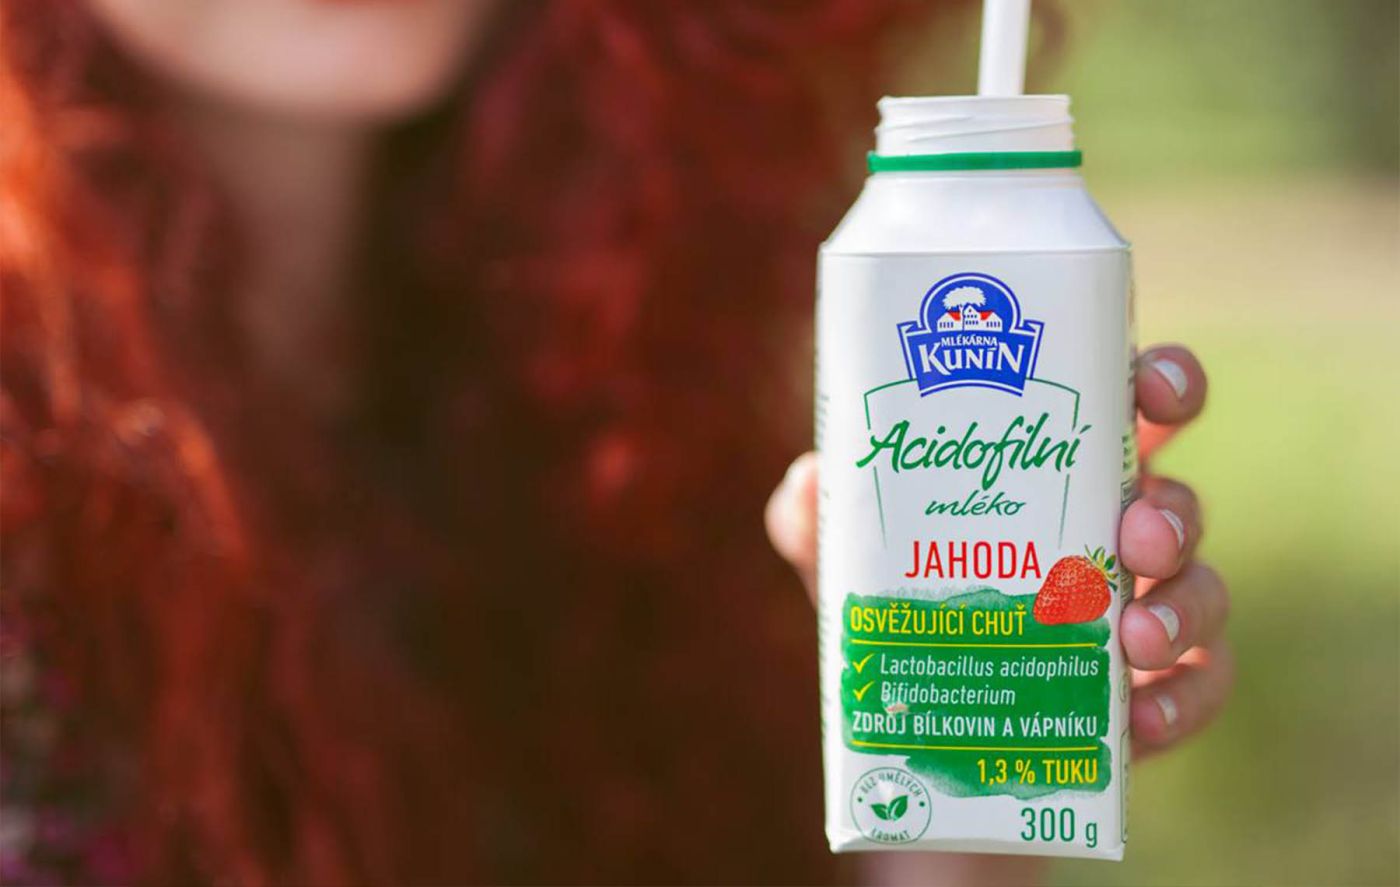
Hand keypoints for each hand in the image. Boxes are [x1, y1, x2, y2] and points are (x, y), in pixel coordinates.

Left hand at [767, 343, 1230, 759]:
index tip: (1155, 388)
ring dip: (1185, 606)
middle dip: (1174, 512)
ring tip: (1136, 636)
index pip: (1133, 404)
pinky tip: (1140, 721)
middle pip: (1178, 499)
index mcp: (1058, 472)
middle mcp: (1113, 529)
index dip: (1164, 381)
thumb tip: (809, 483)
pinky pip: (1199, 686)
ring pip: (1202, 588)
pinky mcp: (1153, 688)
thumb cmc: (898, 604)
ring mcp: (1142, 609)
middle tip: (1139, 538)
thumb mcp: (848, 560)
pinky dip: (1181, 703)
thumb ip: (817, 518)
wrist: (918, 723)